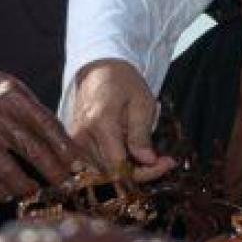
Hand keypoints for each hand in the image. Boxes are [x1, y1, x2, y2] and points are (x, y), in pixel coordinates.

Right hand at [0, 67, 82, 202]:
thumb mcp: (14, 89)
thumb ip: (35, 113)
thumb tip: (64, 142)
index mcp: (16, 98)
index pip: (47, 125)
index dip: (66, 148)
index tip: (80, 165)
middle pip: (33, 151)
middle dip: (54, 173)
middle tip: (68, 187)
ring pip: (9, 172)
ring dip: (27, 188)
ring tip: (36, 193)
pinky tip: (5, 195)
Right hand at [69, 59, 174, 182]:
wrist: (100, 68)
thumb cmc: (123, 81)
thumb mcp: (141, 102)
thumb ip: (141, 134)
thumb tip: (147, 161)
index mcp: (100, 123)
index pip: (120, 166)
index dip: (145, 171)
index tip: (167, 163)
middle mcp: (82, 135)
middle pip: (110, 173)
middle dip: (139, 173)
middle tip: (163, 162)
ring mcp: (75, 140)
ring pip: (102, 172)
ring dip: (127, 171)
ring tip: (149, 157)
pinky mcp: (75, 142)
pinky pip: (95, 164)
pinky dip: (116, 165)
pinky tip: (133, 155)